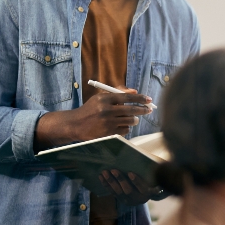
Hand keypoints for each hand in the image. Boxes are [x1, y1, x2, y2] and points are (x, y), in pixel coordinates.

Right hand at [34, 86, 152, 149]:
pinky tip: (120, 126)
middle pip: (131, 110)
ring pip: (130, 121)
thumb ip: (117, 93)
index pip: (127, 97)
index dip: (140, 98)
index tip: (149, 100)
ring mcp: (107, 123)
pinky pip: (125, 130)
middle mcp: (106, 110)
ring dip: (134, 120)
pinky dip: (126, 128)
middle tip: (149, 110)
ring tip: (132, 118)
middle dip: (143, 110)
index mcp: (104, 99)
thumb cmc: (91, 109)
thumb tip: (135, 91)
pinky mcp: (108, 133)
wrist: (75, 125)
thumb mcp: (100, 98)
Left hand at [99, 169, 160, 205]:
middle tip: (114, 170)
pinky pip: (112, 192)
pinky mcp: (120, 199)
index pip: (143, 188)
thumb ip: (147, 171)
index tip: (130, 173)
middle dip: (120, 180)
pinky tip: (101, 176)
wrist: (144, 194)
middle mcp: (138, 199)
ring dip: (110, 181)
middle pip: (128, 191)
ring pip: (118, 192)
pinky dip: (106, 184)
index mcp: (148, 193)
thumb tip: (142, 156)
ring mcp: (128, 200)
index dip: (136, 181)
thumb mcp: (151, 177)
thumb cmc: (149, 180)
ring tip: (104, 172)